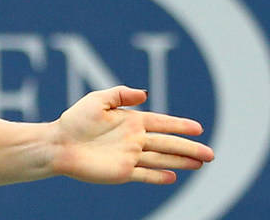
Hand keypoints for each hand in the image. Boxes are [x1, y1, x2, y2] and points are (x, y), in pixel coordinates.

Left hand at [50, 86, 213, 184]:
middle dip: (189, 148)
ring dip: (181, 161)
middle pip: (167, 144)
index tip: (199, 128)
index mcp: (130, 121)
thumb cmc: (75, 120)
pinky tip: (174, 176)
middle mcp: (133, 139)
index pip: (161, 123)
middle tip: (210, 154)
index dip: (180, 126)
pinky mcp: (122, 172)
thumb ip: (121, 95)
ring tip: (200, 163)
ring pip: (161, 159)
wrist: (58, 144)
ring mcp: (129, 156)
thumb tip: (145, 94)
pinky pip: (145, 174)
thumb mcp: (98, 100)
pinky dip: (159, 176)